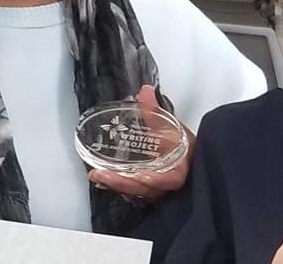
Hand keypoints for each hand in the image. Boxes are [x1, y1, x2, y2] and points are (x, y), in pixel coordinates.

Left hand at [88, 85, 191, 201]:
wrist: (185, 160)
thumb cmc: (182, 148)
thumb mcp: (170, 127)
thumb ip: (155, 111)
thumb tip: (145, 91)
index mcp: (178, 171)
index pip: (170, 180)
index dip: (157, 180)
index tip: (143, 175)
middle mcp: (165, 185)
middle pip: (144, 189)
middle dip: (123, 183)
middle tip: (102, 174)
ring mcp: (154, 190)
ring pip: (135, 191)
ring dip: (115, 185)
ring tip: (97, 175)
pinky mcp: (143, 190)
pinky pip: (129, 190)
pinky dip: (116, 185)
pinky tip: (101, 179)